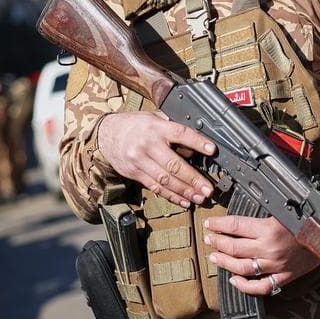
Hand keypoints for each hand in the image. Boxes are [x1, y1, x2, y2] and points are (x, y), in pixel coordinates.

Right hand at [96, 111, 215, 207]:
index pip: (180, 134)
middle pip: (173, 164)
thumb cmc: (135, 125)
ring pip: (165, 179)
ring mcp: (140, 161)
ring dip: (184, 191)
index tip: (212, 150)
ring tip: (199, 198)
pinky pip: (155, 187)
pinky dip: (171, 196)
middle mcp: (147, 144)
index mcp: (156, 127)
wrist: (107, 135)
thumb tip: (194, 146)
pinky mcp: (135, 174)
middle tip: (207, 189)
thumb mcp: (154, 118)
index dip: (197, 142)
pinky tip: (183, 200)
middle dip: (193, 179)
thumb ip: (172, 129)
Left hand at [203, 215, 319, 295]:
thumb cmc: (309, 221)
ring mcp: (275, 266)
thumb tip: (247, 205)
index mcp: (269, 228)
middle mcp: (269, 248)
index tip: (210, 223)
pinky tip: (234, 280)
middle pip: (233, 247)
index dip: (219, 224)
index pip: (235, 226)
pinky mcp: (283, 278)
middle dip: (217, 241)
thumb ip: (265, 211)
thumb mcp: (286, 210)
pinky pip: (260, 287)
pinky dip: (245, 286)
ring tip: (214, 257)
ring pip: (241, 267)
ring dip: (224, 262)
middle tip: (209, 238)